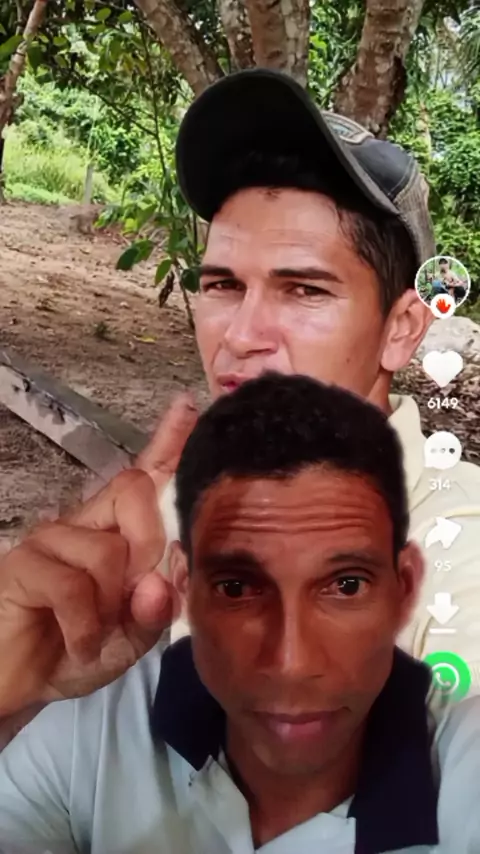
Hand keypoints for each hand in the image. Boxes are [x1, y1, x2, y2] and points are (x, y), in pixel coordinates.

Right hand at [0, 395, 197, 717]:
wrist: (21, 685)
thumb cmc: (78, 651)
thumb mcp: (133, 636)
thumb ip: (156, 608)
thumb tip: (161, 577)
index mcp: (118, 532)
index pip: (144, 479)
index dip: (167, 444)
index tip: (187, 406)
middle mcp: (86, 523)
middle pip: (134, 492)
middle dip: (149, 546)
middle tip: (135, 598)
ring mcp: (52, 538)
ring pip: (108, 551)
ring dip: (111, 606)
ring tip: (95, 633)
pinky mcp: (24, 563)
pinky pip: (72, 585)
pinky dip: (85, 627)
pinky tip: (78, 645)